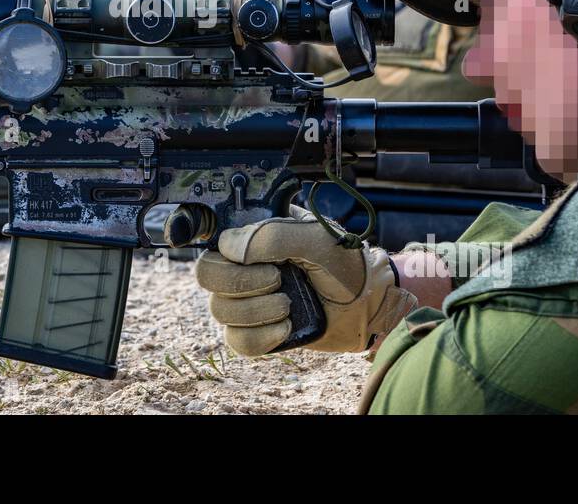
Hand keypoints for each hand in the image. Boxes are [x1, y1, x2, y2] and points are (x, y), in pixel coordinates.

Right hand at [195, 206, 416, 356]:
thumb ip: (273, 236)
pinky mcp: (258, 330)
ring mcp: (250, 298)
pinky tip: (285, 328)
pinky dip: (259, 337)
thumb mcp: (317, 239)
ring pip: (220, 310)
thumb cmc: (347, 265)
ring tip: (289, 305)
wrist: (370, 306)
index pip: (214, 241)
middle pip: (207, 275)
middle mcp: (246, 265)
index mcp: (255, 235)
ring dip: (256, 310)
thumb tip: (228, 247)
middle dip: (240, 282)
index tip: (258, 259)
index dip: (226, 253)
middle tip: (278, 280)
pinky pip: (236, 341)